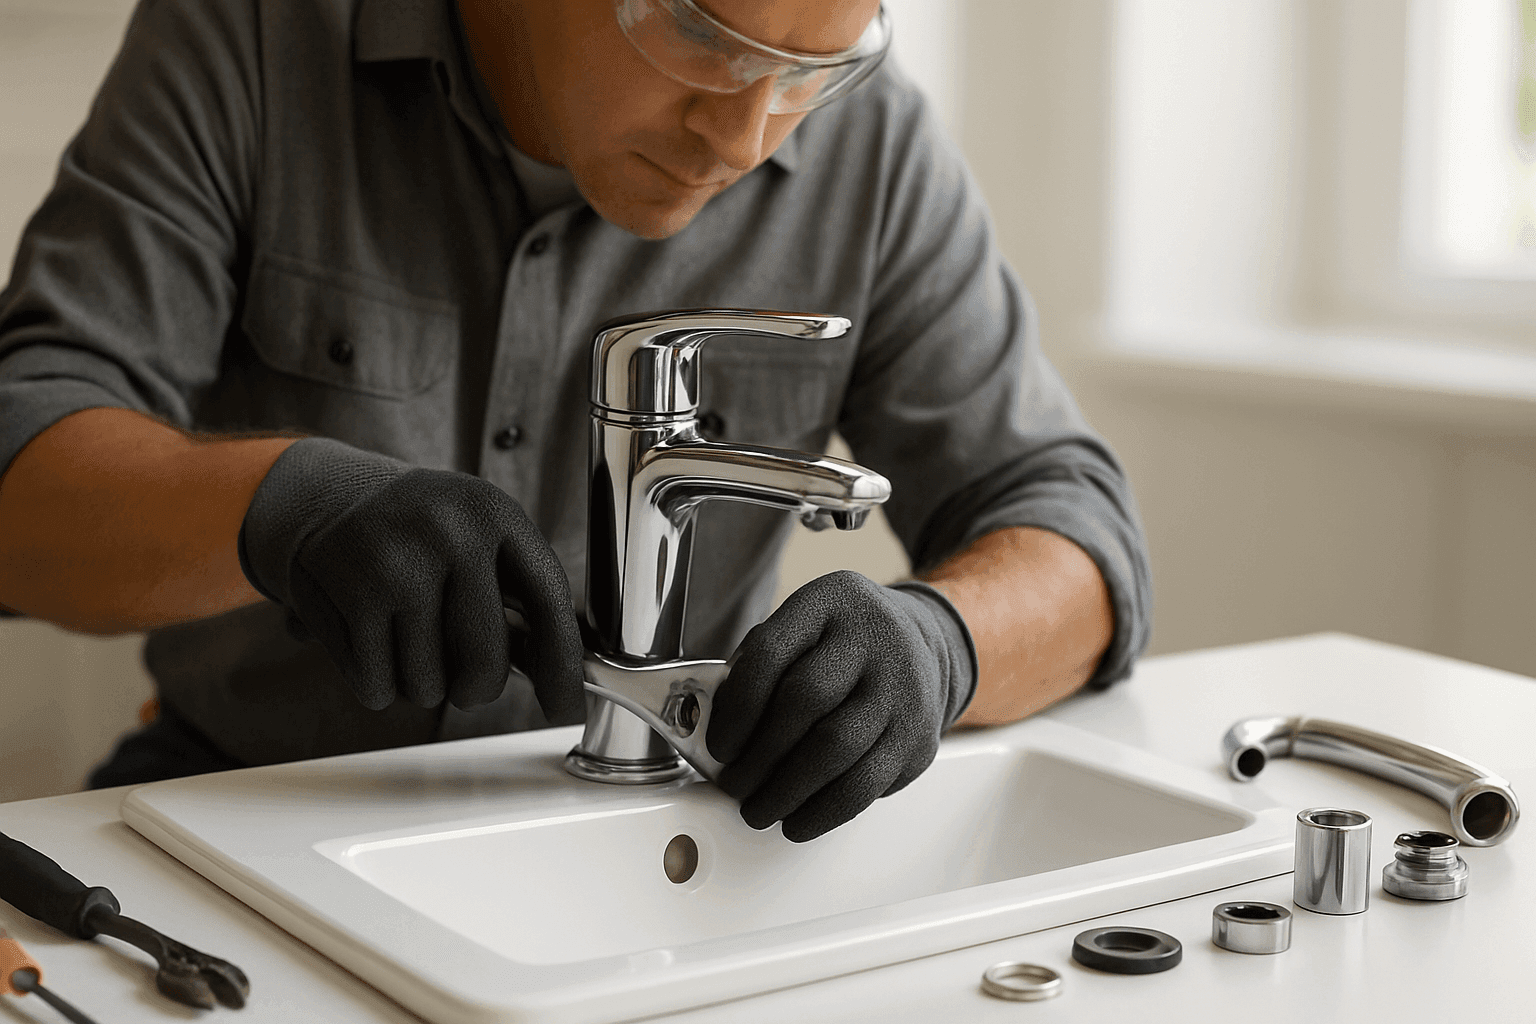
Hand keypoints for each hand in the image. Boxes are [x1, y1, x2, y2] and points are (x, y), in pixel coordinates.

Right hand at [238, 437, 584, 721]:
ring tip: (408, 635)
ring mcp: (395, 565)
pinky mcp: (350, 597)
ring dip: (421, 681)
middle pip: (484, 661)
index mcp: (495, 514)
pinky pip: (378, 687)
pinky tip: (374, 638)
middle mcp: (449, 533)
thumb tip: (557, 679)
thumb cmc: (421, 531)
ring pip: (428, 686)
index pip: (547, 600)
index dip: (562, 665)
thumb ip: (519, 601)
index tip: (566, 708)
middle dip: (477, 688)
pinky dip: (379, 682)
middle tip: (465, 679)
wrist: (327, 498)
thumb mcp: (479, 538)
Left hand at [707, 570, 977, 841]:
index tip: (718, 746)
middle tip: (734, 786)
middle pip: (805, 702)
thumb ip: (758, 669)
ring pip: (838, 749)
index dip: (738, 707)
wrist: (919, 644)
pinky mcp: (919, 734)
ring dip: (788, 791)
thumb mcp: (800, 629)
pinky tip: (800, 820)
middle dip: (759, 756)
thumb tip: (715, 733)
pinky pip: (868, 783)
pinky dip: (825, 811)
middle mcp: (873, 638)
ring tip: (759, 810)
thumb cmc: (839, 644)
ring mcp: (903, 687)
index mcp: (829, 602)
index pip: (772, 652)